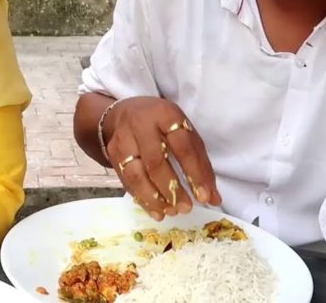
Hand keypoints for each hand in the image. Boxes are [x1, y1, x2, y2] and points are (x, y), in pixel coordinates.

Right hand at [104, 97, 220, 220]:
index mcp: (166, 115)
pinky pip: (126, 181)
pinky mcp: (112, 153)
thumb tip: (213, 198)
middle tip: (186, 208)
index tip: (204, 197)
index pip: (183, 146)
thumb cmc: (162, 125)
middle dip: (172, 189)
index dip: (194, 173)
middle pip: (156, 162)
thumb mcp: (184, 132)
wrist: (124, 114)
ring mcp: (123, 139)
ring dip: (155, 198)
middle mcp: (141, 124)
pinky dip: (142, 199)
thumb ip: (200, 162)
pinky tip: (156, 211)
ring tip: (171, 211)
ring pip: (136, 174)